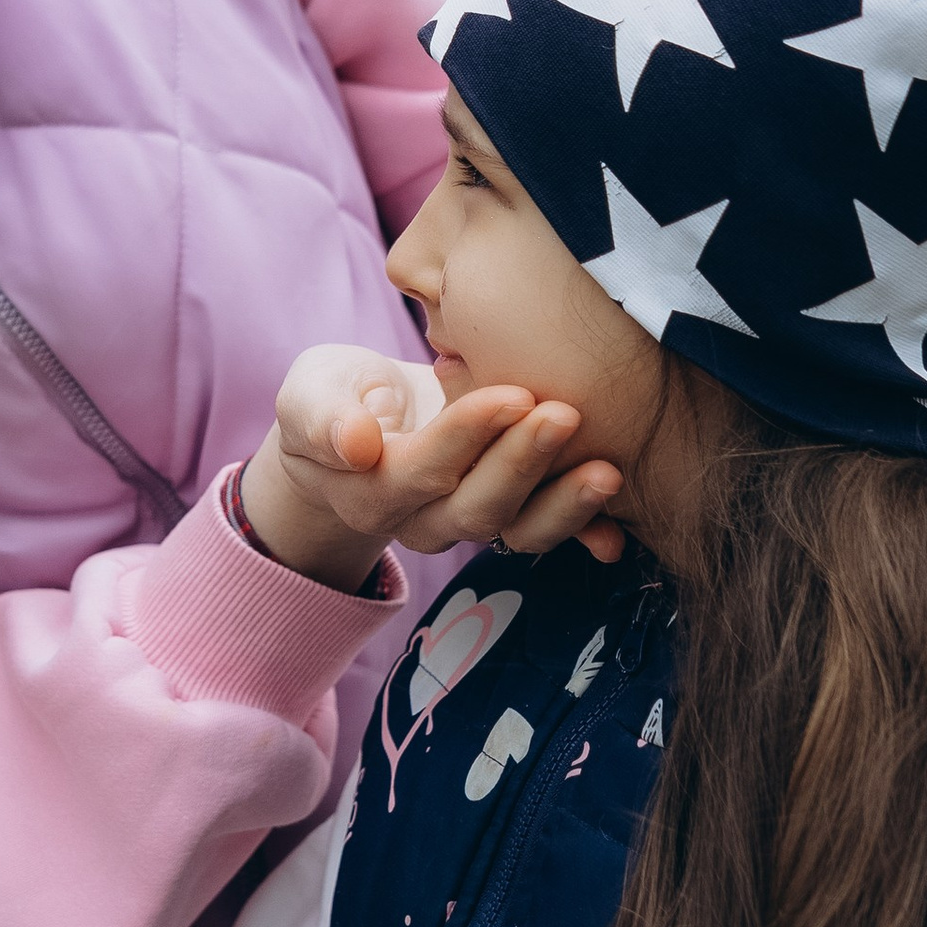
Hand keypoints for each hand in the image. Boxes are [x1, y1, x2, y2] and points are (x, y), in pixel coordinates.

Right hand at [238, 345, 626, 589]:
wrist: (359, 426)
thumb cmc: (335, 399)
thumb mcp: (308, 393)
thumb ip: (320, 416)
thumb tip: (355, 442)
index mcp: (372, 491)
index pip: (423, 470)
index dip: (467, 437)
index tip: (511, 395)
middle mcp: (423, 519)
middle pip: (477, 507)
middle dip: (524, 465)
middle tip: (565, 415)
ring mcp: (469, 520)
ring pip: (518, 529)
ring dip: (565, 506)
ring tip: (607, 471)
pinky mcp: (509, 512)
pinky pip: (547, 534)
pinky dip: (585, 534)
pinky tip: (618, 530)